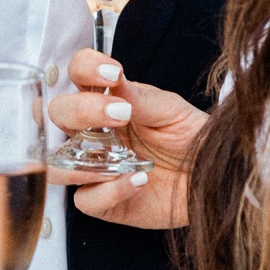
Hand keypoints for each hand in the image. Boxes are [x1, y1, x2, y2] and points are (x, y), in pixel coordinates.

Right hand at [47, 50, 205, 227]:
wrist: (213, 176)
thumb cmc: (191, 138)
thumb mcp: (172, 111)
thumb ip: (140, 98)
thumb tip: (114, 80)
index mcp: (107, 100)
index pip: (78, 74)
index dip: (84, 67)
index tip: (111, 71)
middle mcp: (93, 133)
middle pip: (57, 114)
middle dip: (79, 110)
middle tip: (118, 113)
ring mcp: (95, 168)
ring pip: (55, 165)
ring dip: (82, 159)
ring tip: (120, 156)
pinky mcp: (105, 202)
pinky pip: (86, 201)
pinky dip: (109, 191)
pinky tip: (138, 181)